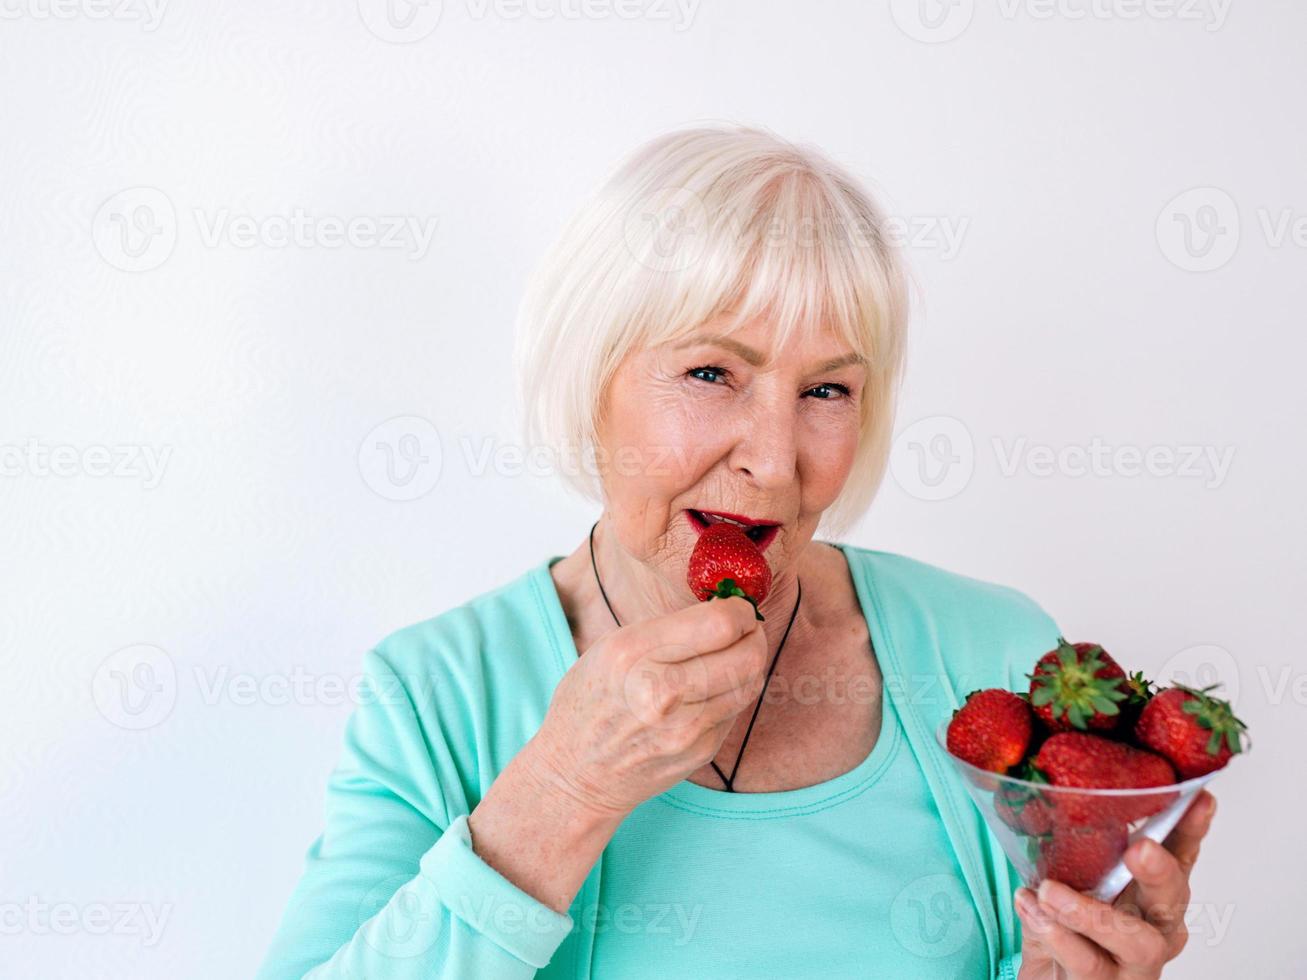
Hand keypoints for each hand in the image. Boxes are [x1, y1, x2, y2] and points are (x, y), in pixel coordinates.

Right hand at [524, 594, 768, 817]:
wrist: (576, 771)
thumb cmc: (592, 698)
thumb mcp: (612, 647)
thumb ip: (667, 629)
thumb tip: (727, 609)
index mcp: (633, 653)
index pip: (719, 623)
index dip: (739, 609)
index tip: (737, 606)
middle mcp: (661, 692)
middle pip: (747, 655)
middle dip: (754, 635)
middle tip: (745, 629)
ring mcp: (684, 728)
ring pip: (751, 682)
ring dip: (749, 662)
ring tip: (732, 655)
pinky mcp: (700, 751)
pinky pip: (736, 709)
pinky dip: (733, 692)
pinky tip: (713, 687)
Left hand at [1014, 790, 1216, 977]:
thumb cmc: (1062, 933)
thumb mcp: (1062, 885)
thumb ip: (1064, 855)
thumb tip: (1049, 807)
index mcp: (1147, 893)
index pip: (1177, 858)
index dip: (1190, 830)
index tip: (1199, 799)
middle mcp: (1154, 928)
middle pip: (1172, 899)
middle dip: (1160, 871)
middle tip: (1139, 849)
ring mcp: (1136, 965)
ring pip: (1135, 940)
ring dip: (1090, 912)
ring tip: (1049, 892)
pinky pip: (1089, 964)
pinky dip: (1057, 936)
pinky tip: (1032, 911)